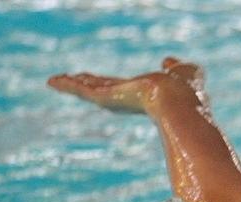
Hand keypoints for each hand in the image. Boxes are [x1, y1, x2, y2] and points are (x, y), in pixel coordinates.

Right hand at [47, 57, 204, 114]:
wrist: (180, 101)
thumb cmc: (187, 91)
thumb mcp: (185, 72)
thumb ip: (176, 66)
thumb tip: (169, 61)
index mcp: (144, 94)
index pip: (124, 88)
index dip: (112, 84)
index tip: (101, 83)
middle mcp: (127, 99)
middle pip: (101, 89)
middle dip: (87, 85)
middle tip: (70, 81)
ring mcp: (115, 99)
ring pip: (89, 89)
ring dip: (72, 84)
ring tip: (54, 81)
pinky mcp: (106, 96)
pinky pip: (82, 89)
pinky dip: (67, 85)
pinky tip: (53, 81)